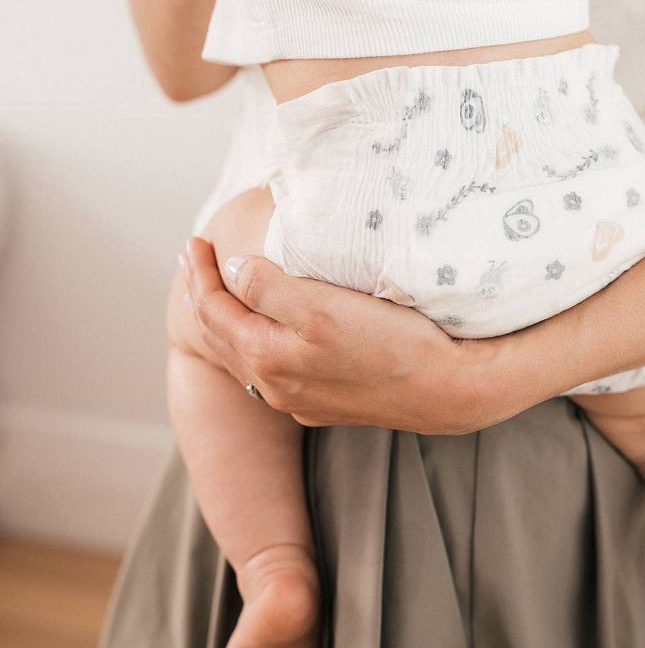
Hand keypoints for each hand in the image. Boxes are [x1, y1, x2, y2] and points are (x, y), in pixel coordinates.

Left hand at [182, 237, 532, 432]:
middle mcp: (276, 387)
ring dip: (228, 325)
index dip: (200, 274)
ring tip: (220, 298)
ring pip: (247, 359)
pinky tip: (264, 339)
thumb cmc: (388, 343)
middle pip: (224, 338)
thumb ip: (267, 287)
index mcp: (267, 357)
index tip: (195, 242)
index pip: (214, 311)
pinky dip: (256, 346)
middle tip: (195, 264)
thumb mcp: (320, 307)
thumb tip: (233, 269)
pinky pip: (272, 374)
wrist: (446, 390)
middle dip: (205, 298)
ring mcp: (300, 401)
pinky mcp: (325, 405)